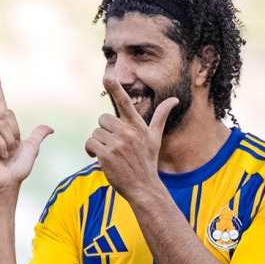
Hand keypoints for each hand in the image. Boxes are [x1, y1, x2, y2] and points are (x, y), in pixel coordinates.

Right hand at [0, 70, 52, 199]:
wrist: (7, 183)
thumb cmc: (17, 169)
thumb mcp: (31, 149)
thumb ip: (37, 136)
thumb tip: (49, 128)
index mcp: (2, 127)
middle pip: (8, 114)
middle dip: (15, 132)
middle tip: (11, 149)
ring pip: (2, 124)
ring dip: (10, 141)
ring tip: (5, 154)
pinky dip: (3, 145)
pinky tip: (0, 155)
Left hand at [84, 72, 175, 197]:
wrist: (143, 186)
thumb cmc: (147, 161)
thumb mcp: (155, 138)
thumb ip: (161, 117)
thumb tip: (174, 100)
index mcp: (138, 126)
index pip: (126, 103)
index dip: (116, 89)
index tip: (107, 76)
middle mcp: (128, 133)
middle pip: (103, 119)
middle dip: (104, 130)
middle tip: (113, 144)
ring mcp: (117, 144)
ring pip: (95, 132)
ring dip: (98, 142)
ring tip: (109, 153)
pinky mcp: (106, 155)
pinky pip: (90, 143)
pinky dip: (91, 150)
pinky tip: (99, 158)